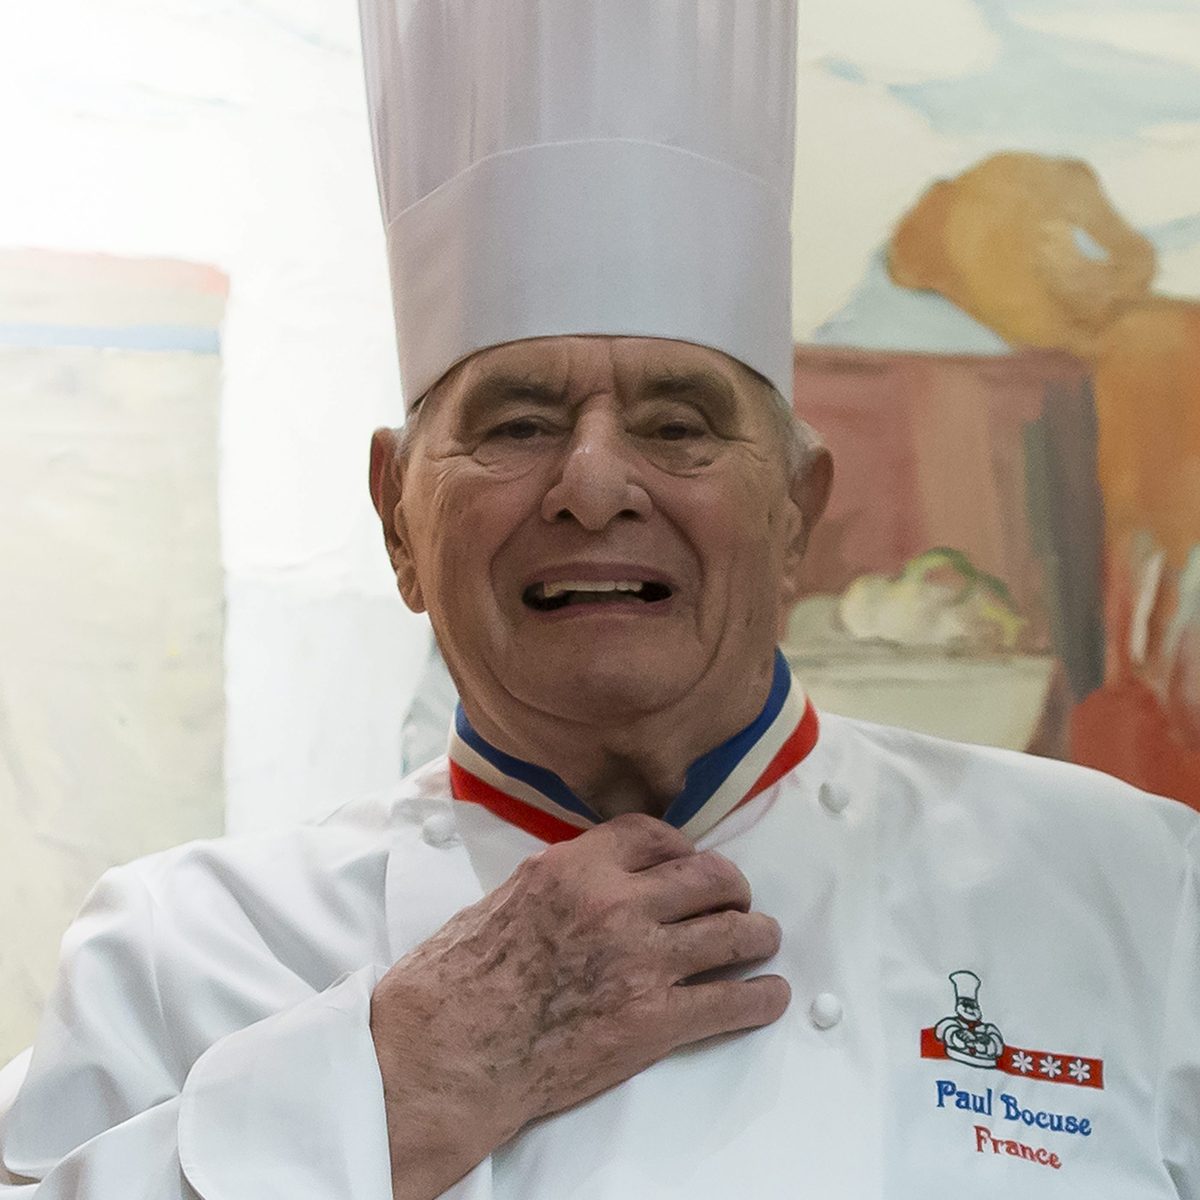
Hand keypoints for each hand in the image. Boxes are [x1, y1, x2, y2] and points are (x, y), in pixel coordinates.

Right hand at [370, 813, 788, 1198]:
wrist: (447, 1051)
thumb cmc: (458, 980)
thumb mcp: (509, 897)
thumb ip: (563, 882)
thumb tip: (596, 882)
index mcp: (577, 865)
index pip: (655, 834)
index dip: (684, 847)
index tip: (691, 859)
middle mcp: (617, 903)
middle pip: (709, 877)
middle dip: (732, 887)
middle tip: (738, 899)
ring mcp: (640, 962)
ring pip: (732, 934)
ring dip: (757, 935)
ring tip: (762, 939)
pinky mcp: (652, 1022)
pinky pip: (730, 1003)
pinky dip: (760, 999)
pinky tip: (769, 996)